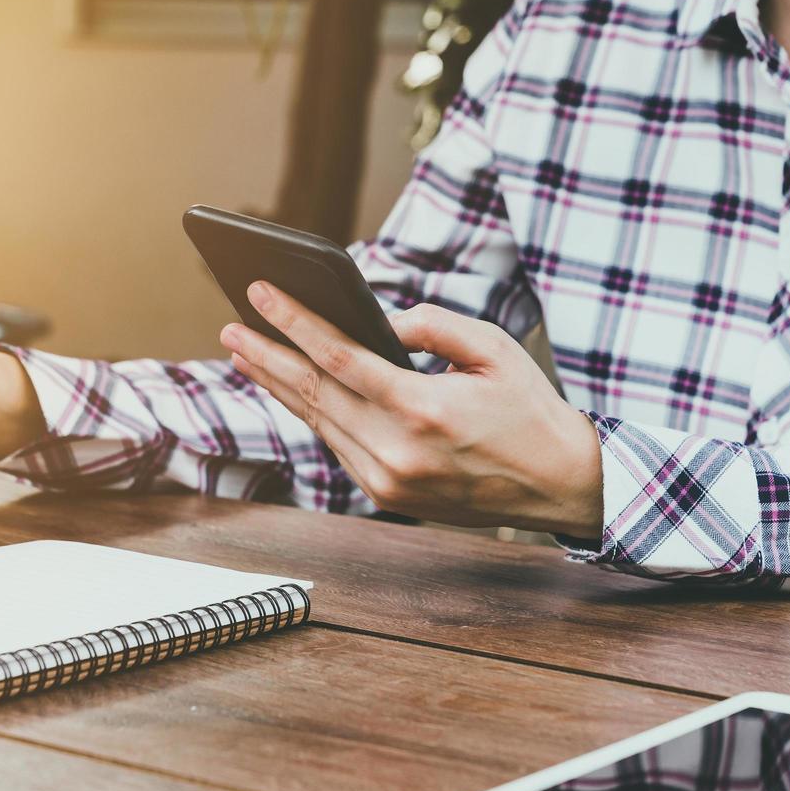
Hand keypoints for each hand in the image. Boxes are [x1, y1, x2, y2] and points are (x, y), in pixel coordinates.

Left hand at [219, 283, 601, 537]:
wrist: (558, 485)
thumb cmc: (530, 410)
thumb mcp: (493, 349)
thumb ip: (432, 325)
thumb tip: (380, 321)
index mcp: (423, 409)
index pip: (339, 357)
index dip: (292, 322)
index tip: (259, 294)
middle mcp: (396, 451)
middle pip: (313, 393)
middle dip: (266, 356)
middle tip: (231, 326)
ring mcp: (387, 481)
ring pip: (318, 423)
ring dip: (279, 386)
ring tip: (247, 353)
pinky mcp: (386, 496)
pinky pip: (337, 445)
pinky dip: (312, 414)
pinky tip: (292, 389)